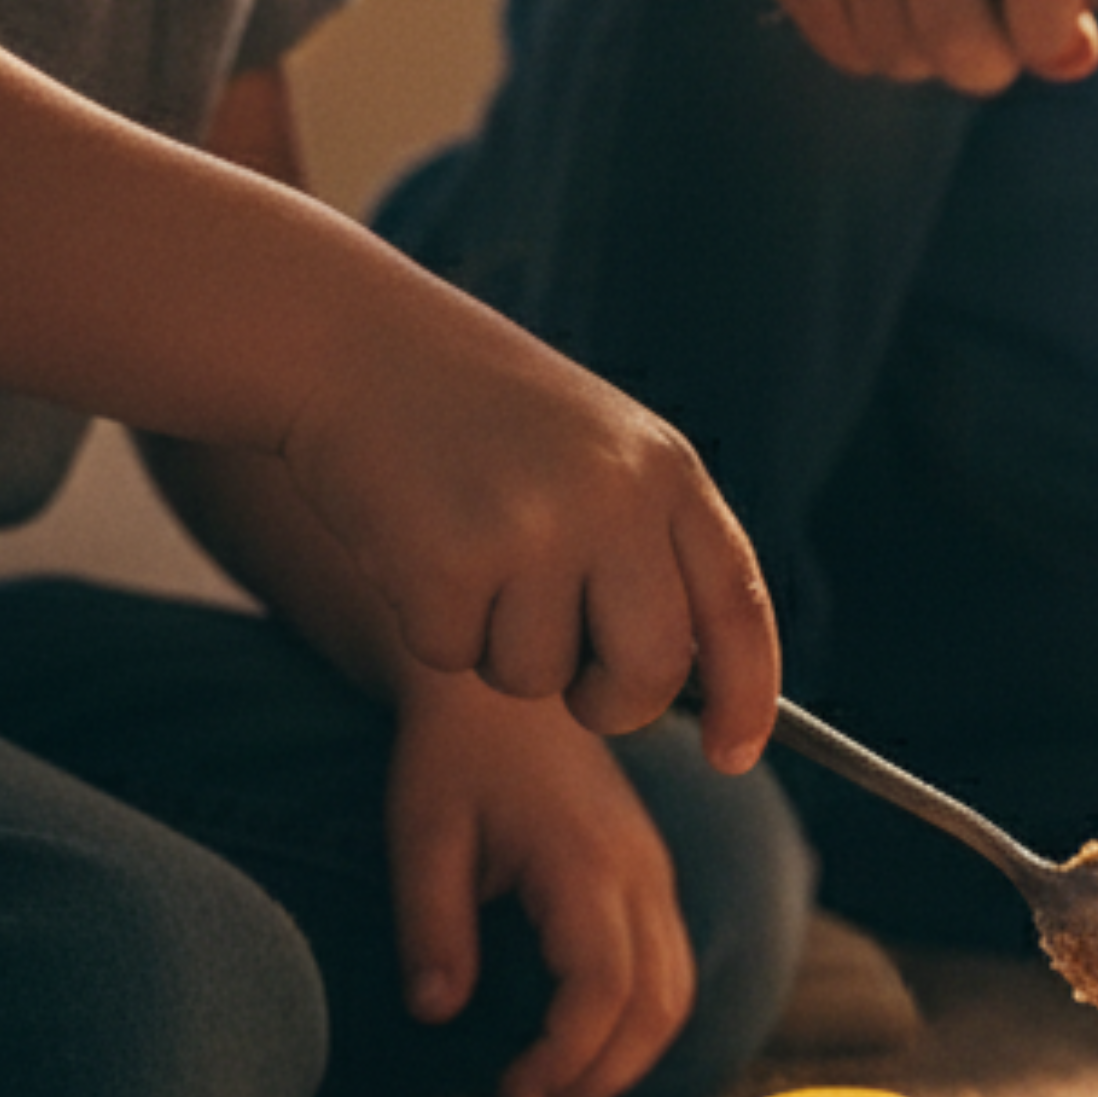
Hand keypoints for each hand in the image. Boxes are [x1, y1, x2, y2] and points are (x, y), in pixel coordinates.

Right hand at [280, 270, 778, 764]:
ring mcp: (535, 528)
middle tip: (569, 676)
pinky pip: (452, 661)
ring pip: (539, 680)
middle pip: (650, 674)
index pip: (736, 605)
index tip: (735, 753)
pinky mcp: (449, 560)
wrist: (350, 343)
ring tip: (469, 553)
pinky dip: (427, 628)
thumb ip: (649, 548)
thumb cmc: (475, 417)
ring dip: (496, 648)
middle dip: (611, 704)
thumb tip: (685, 686)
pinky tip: (413, 547)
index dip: (747, 693)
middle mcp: (616, 498)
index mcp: (667, 471)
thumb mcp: (596, 453)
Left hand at [387, 673, 697, 1096]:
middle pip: (659, 1003)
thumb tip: (436, 1015)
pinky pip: (671, 966)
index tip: (508, 1093)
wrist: (505, 688)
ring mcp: (654, 873)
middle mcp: (639, 872)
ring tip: (557, 1089)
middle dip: (601, 1075)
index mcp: (586, 863)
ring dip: (627, 1056)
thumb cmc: (458, 755)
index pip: (604, 988)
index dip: (565, 1057)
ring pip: (677, 991)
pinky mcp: (650, 875)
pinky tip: (582, 1042)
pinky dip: (639, 1021)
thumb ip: (432, 927)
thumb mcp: (423, 835)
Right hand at [762, 0, 1097, 92]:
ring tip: (922, 3)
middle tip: (983, 46)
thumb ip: (1066, 0)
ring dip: (920, 56)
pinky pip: (848, 51)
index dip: (1046, 38)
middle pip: (959, 39)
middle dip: (981, 68)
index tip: (1039, 40)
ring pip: (898, 54)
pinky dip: (868, 47)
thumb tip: (1075, 59)